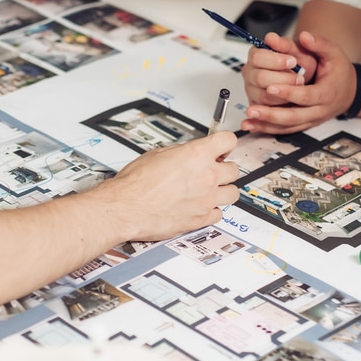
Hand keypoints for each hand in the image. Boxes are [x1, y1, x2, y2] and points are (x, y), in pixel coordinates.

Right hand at [101, 132, 239, 241]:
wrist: (126, 208)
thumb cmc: (135, 183)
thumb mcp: (157, 154)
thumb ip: (180, 152)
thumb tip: (188, 153)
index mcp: (196, 155)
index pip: (228, 141)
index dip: (225, 143)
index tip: (223, 147)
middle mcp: (206, 177)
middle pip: (234, 169)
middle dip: (224, 168)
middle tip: (213, 170)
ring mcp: (206, 200)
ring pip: (233, 193)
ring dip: (223, 190)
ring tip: (211, 190)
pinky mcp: (201, 219)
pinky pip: (219, 214)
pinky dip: (212, 210)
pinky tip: (201, 206)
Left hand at [242, 31, 356, 133]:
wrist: (349, 92)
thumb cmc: (339, 72)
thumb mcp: (334, 54)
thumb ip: (319, 44)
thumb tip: (304, 35)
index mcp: (327, 93)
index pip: (306, 96)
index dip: (288, 93)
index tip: (271, 87)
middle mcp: (319, 110)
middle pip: (294, 117)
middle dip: (271, 114)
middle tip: (252, 110)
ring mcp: (310, 120)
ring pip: (287, 126)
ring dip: (266, 125)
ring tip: (248, 120)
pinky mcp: (302, 124)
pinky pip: (283, 130)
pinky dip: (267, 129)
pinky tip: (251, 126)